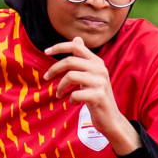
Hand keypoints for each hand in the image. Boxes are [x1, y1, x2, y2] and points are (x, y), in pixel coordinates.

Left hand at [44, 37, 137, 153]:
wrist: (111, 119)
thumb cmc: (97, 97)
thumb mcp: (91, 75)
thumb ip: (83, 58)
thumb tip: (77, 38)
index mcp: (97, 62)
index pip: (76, 46)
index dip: (59, 46)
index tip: (46, 51)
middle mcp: (100, 69)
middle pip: (70, 61)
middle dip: (54, 69)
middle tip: (46, 77)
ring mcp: (100, 82)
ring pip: (70, 76)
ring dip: (60, 87)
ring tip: (59, 94)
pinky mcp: (98, 96)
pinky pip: (75, 94)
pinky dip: (70, 100)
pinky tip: (74, 103)